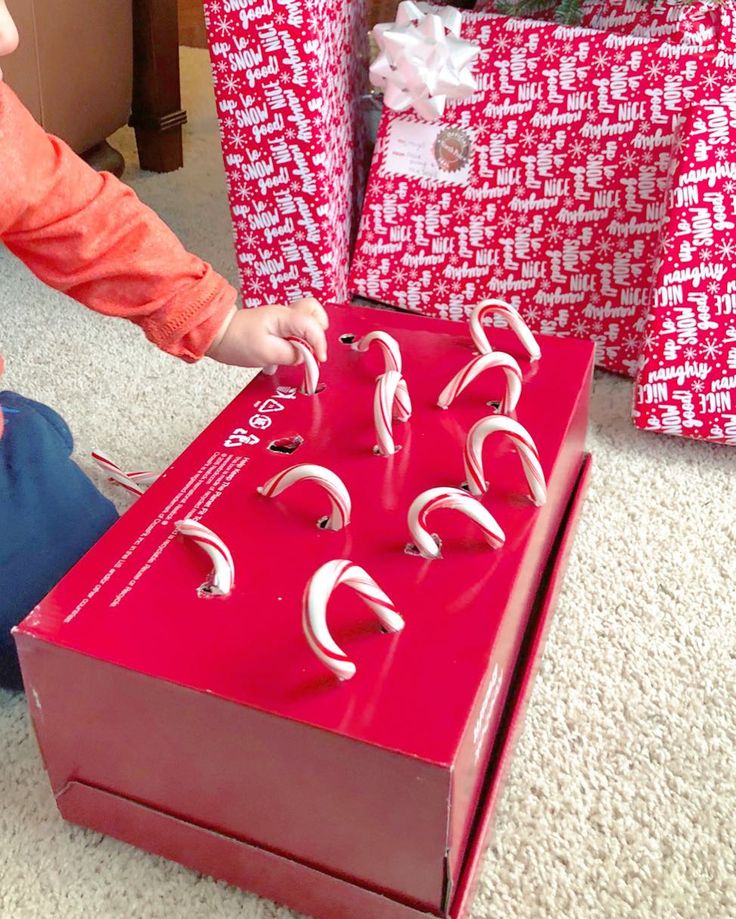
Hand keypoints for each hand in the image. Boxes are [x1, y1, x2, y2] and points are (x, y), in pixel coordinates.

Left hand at [206, 297, 328, 367]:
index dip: (319, 343)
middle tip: (314, 349)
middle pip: (315, 311)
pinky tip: (290, 354)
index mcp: (283, 317)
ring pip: (308, 320)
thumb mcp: (266, 353)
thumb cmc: (237, 341)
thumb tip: (306, 357)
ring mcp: (282, 319)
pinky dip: (300, 341)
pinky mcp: (278, 327)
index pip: (312, 325)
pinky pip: (297, 330)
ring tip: (304, 352)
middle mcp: (285, 314)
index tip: (319, 359)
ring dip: (310, 336)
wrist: (218, 334)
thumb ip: (290, 355)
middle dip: (320, 331)